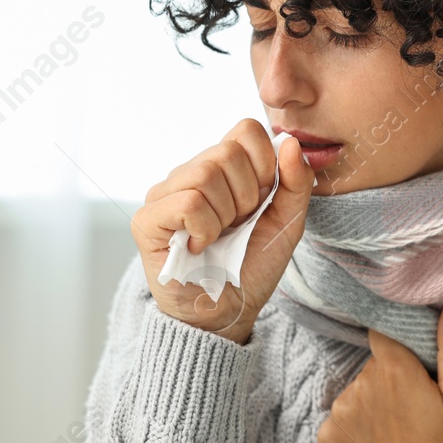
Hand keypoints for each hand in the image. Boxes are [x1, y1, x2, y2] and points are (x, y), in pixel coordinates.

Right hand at [133, 118, 315, 342]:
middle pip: (227, 152)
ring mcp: (164, 195)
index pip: (245, 129)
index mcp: (221, 167)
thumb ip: (296, 182)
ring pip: (205, 175)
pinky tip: (199, 246)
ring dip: (225, 215)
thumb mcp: (287, 222)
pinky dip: (205, 229)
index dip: (264, 164)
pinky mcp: (147, 220)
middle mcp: (189, 173)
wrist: (227, 312)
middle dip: (246, 197)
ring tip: (218, 237)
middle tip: (237, 226)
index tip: (261, 202)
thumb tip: (290, 142)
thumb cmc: (252, 265)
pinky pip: (188, 202)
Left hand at [316, 299, 442, 442]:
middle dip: (391, 379)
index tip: (409, 359)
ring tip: (398, 434)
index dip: (397, 343)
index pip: (384, 333)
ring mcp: (339, 412)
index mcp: (392, 369)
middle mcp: (359, 384)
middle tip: (415, 410)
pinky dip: (356, 427)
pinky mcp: (326, 437)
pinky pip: (341, 418)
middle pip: (374, 366)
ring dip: (372, 404)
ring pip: (358, 392)